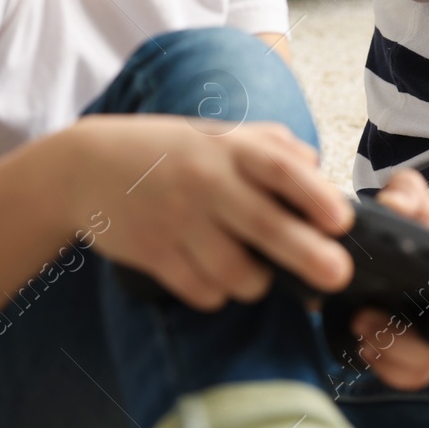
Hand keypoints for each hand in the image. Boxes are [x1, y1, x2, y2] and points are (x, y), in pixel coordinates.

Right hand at [67, 115, 353, 310]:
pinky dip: (216, 293)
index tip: (341, 222)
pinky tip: (212, 276)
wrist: (87, 167)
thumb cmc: (169, 150)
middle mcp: (207, 182)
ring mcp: (178, 220)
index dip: (314, 195)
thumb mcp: (218, 134)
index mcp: (229, 149)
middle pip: (267, 225)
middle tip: (337, 276)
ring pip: (237, 272)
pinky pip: (201, 291)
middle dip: (307, 255)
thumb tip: (317, 168)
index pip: (280, 169)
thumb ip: (271, 145)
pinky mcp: (153, 253)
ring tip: (254, 273)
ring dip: (255, 283)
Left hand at [347, 169, 428, 389]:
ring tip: (363, 322)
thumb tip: (393, 205)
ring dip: (403, 344)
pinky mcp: (418, 362)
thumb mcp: (408, 202)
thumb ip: (405, 192)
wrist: (383, 263)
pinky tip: (365, 345)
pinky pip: (410, 377)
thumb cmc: (410, 231)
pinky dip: (386, 366)